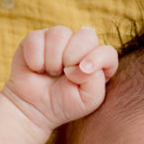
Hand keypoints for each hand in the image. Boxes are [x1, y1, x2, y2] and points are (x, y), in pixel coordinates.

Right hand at [1, 26, 118, 133]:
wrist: (35, 109)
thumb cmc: (65, 104)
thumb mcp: (88, 100)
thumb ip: (96, 82)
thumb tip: (82, 64)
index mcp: (98, 62)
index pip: (108, 52)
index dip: (97, 59)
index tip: (83, 72)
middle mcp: (80, 46)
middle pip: (87, 35)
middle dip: (74, 56)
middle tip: (65, 74)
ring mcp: (58, 40)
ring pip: (60, 33)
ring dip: (53, 60)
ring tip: (51, 72)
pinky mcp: (36, 38)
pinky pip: (36, 40)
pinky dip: (35, 60)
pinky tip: (36, 69)